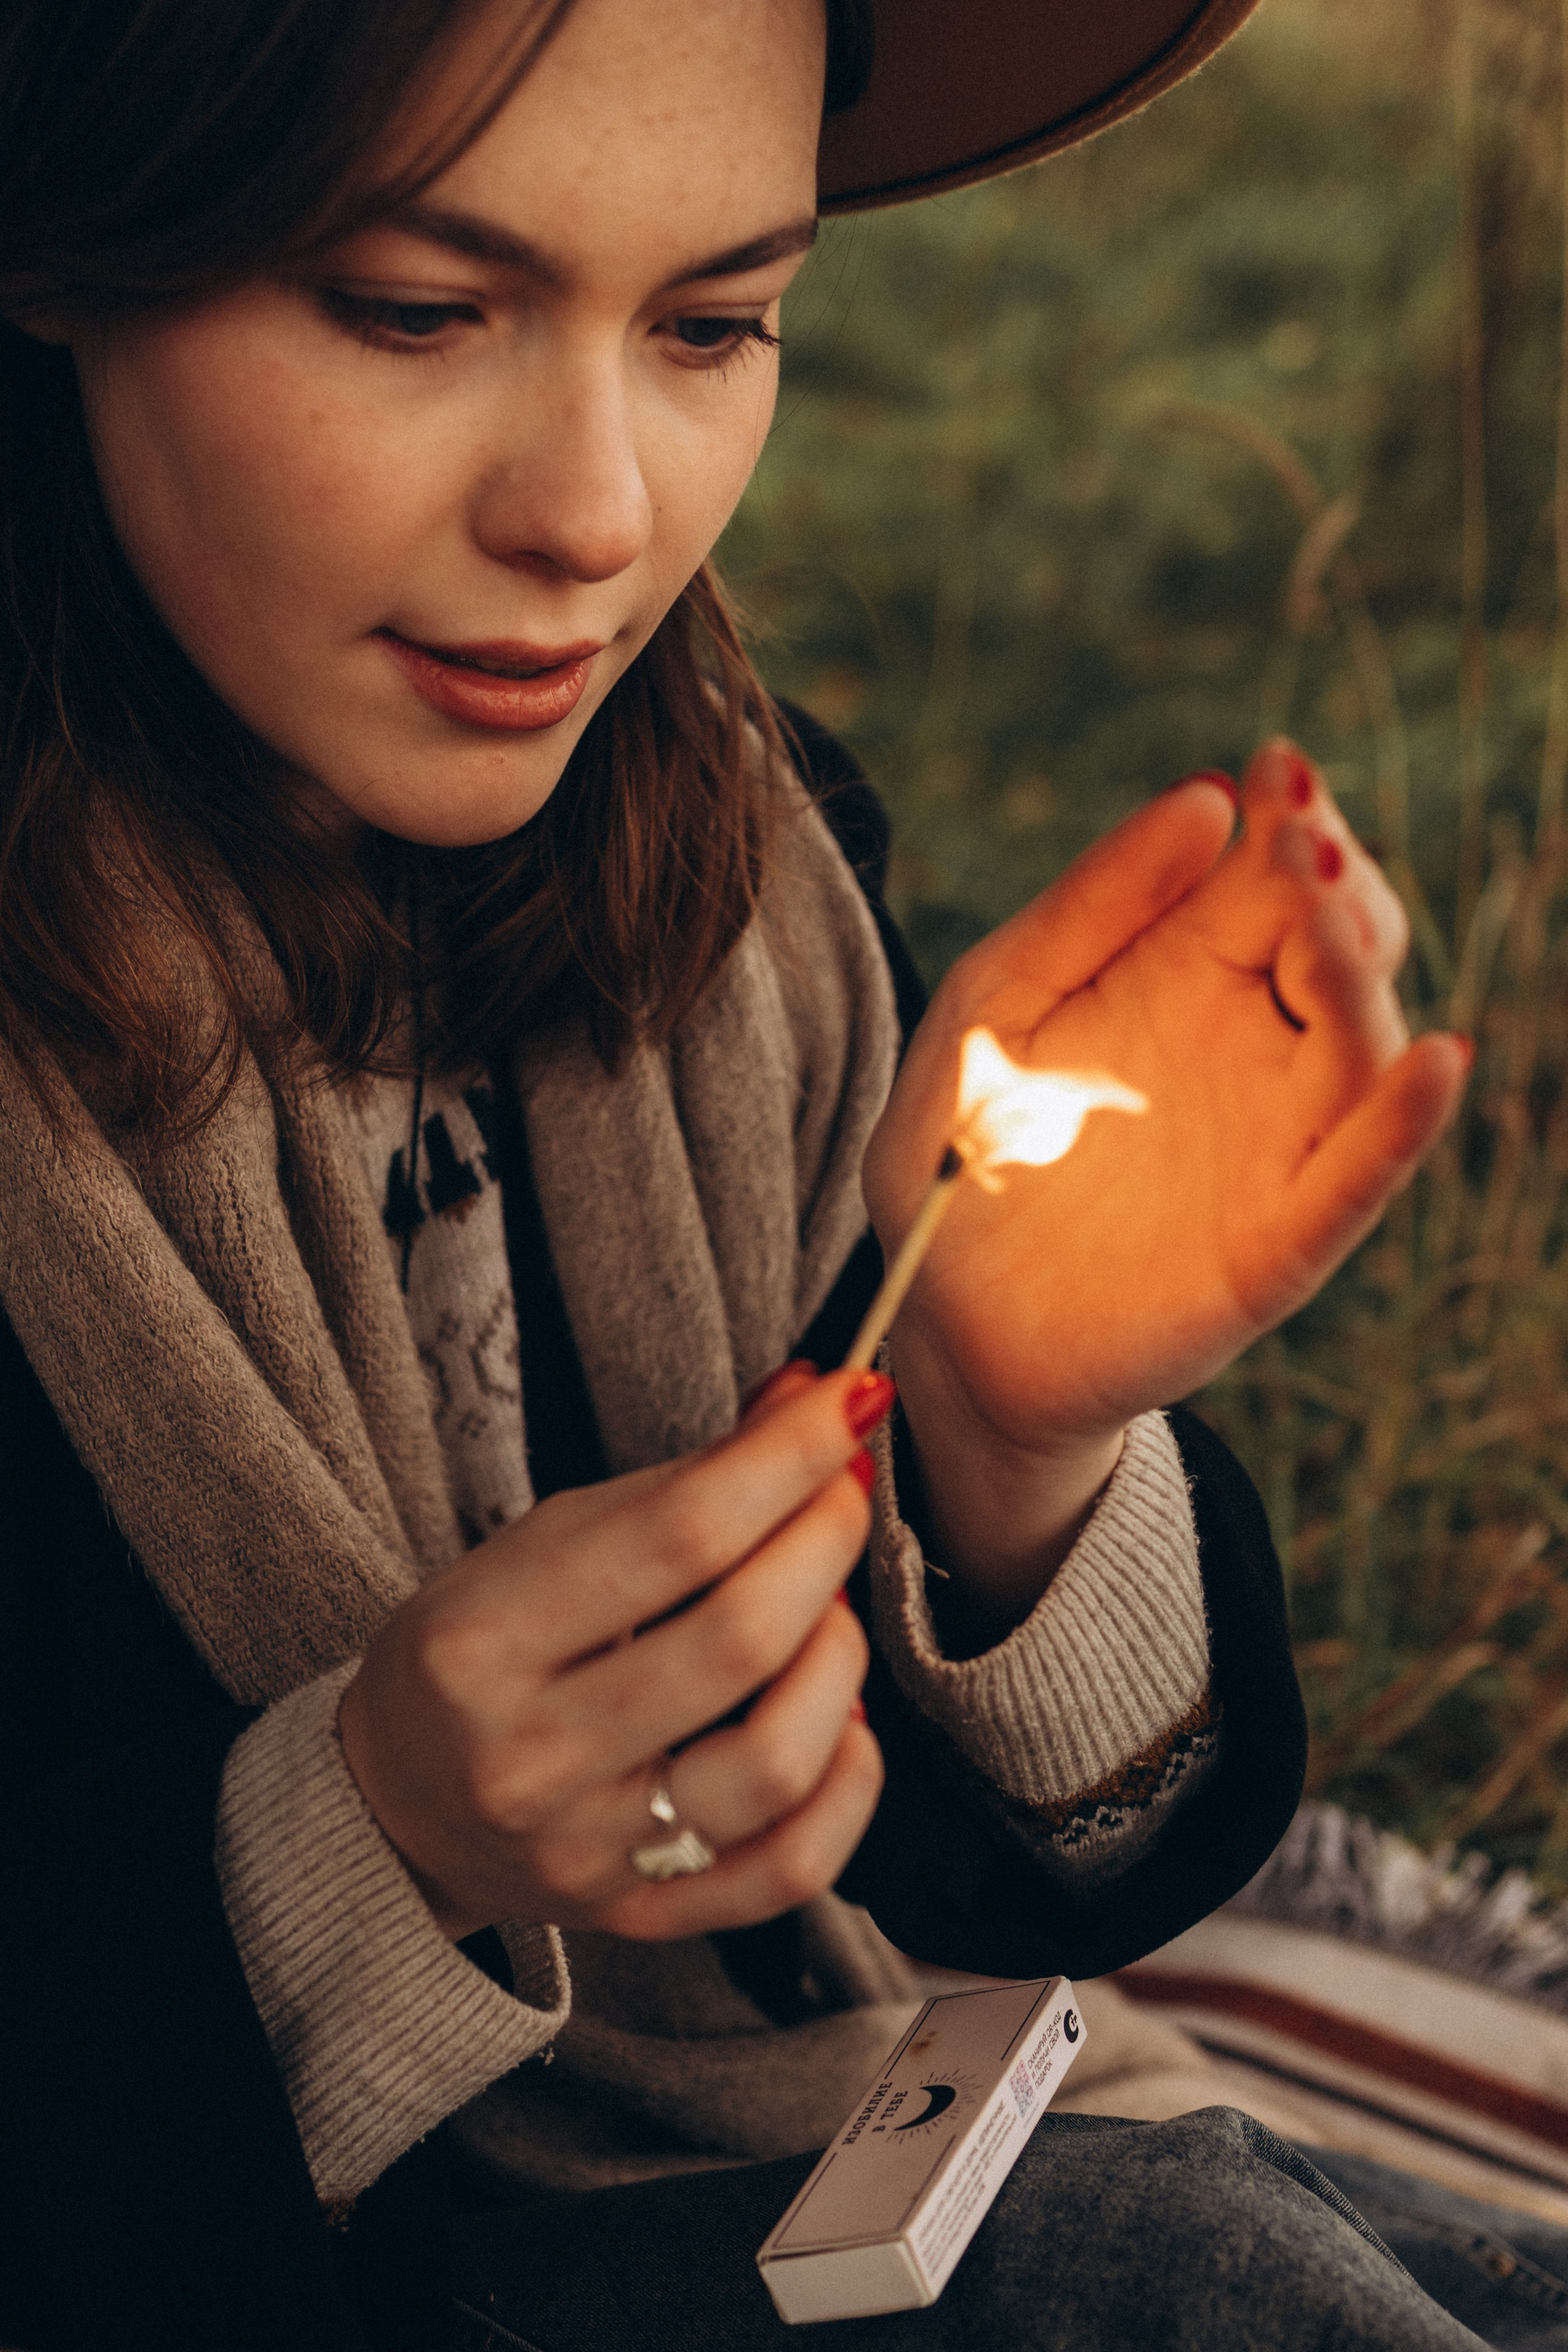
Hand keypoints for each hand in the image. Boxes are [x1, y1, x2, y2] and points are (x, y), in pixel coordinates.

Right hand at [338, 1367, 889, 1940]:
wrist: (396, 1804)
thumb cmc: (479, 1650)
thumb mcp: (543, 1543)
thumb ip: (683, 1483)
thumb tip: (813, 1403)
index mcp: (485, 1639)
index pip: (678, 1534)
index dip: (786, 1458)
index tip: (849, 1398)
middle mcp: (532, 1757)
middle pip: (740, 1641)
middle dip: (825, 1540)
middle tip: (842, 1491)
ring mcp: (592, 1851)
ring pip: (778, 1759)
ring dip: (839, 1656)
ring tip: (827, 1608)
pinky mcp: (645, 1915)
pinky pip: (796, 1865)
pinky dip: (848, 1779)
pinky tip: (836, 1719)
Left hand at [864, 741, 1466, 1606]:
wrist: (946, 1321)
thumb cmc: (964, 1153)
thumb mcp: (997, 1004)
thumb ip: (1091, 904)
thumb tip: (1208, 794)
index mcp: (1188, 973)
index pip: (1275, 875)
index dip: (1290, 817)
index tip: (1276, 768)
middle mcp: (1253, 1049)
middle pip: (1341, 944)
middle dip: (1333, 883)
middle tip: (1299, 837)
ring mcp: (1275, 1145)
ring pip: (1362, 1047)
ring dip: (1354, 975)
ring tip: (1320, 915)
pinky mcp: (1277, 1244)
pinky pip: (1358, 1178)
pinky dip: (1403, 1124)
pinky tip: (1432, 1062)